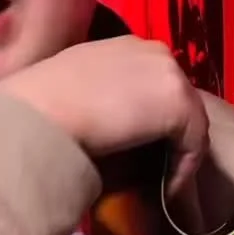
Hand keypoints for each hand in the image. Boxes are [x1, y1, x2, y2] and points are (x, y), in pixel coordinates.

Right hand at [0, 37, 208, 195]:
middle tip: (155, 163)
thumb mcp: (75, 84)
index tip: (140, 145)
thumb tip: (108, 118)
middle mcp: (153, 50)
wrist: (40, 112)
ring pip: (189, 120)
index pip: (154, 81)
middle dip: (169, 130)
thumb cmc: (41, 102)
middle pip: (176, 97)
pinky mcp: (181, 104)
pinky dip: (183, 170)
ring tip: (162, 181)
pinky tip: (165, 191)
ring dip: (177, 152)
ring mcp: (171, 74)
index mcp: (126, 44)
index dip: (151, 114)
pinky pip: (193, 144)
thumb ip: (99, 91)